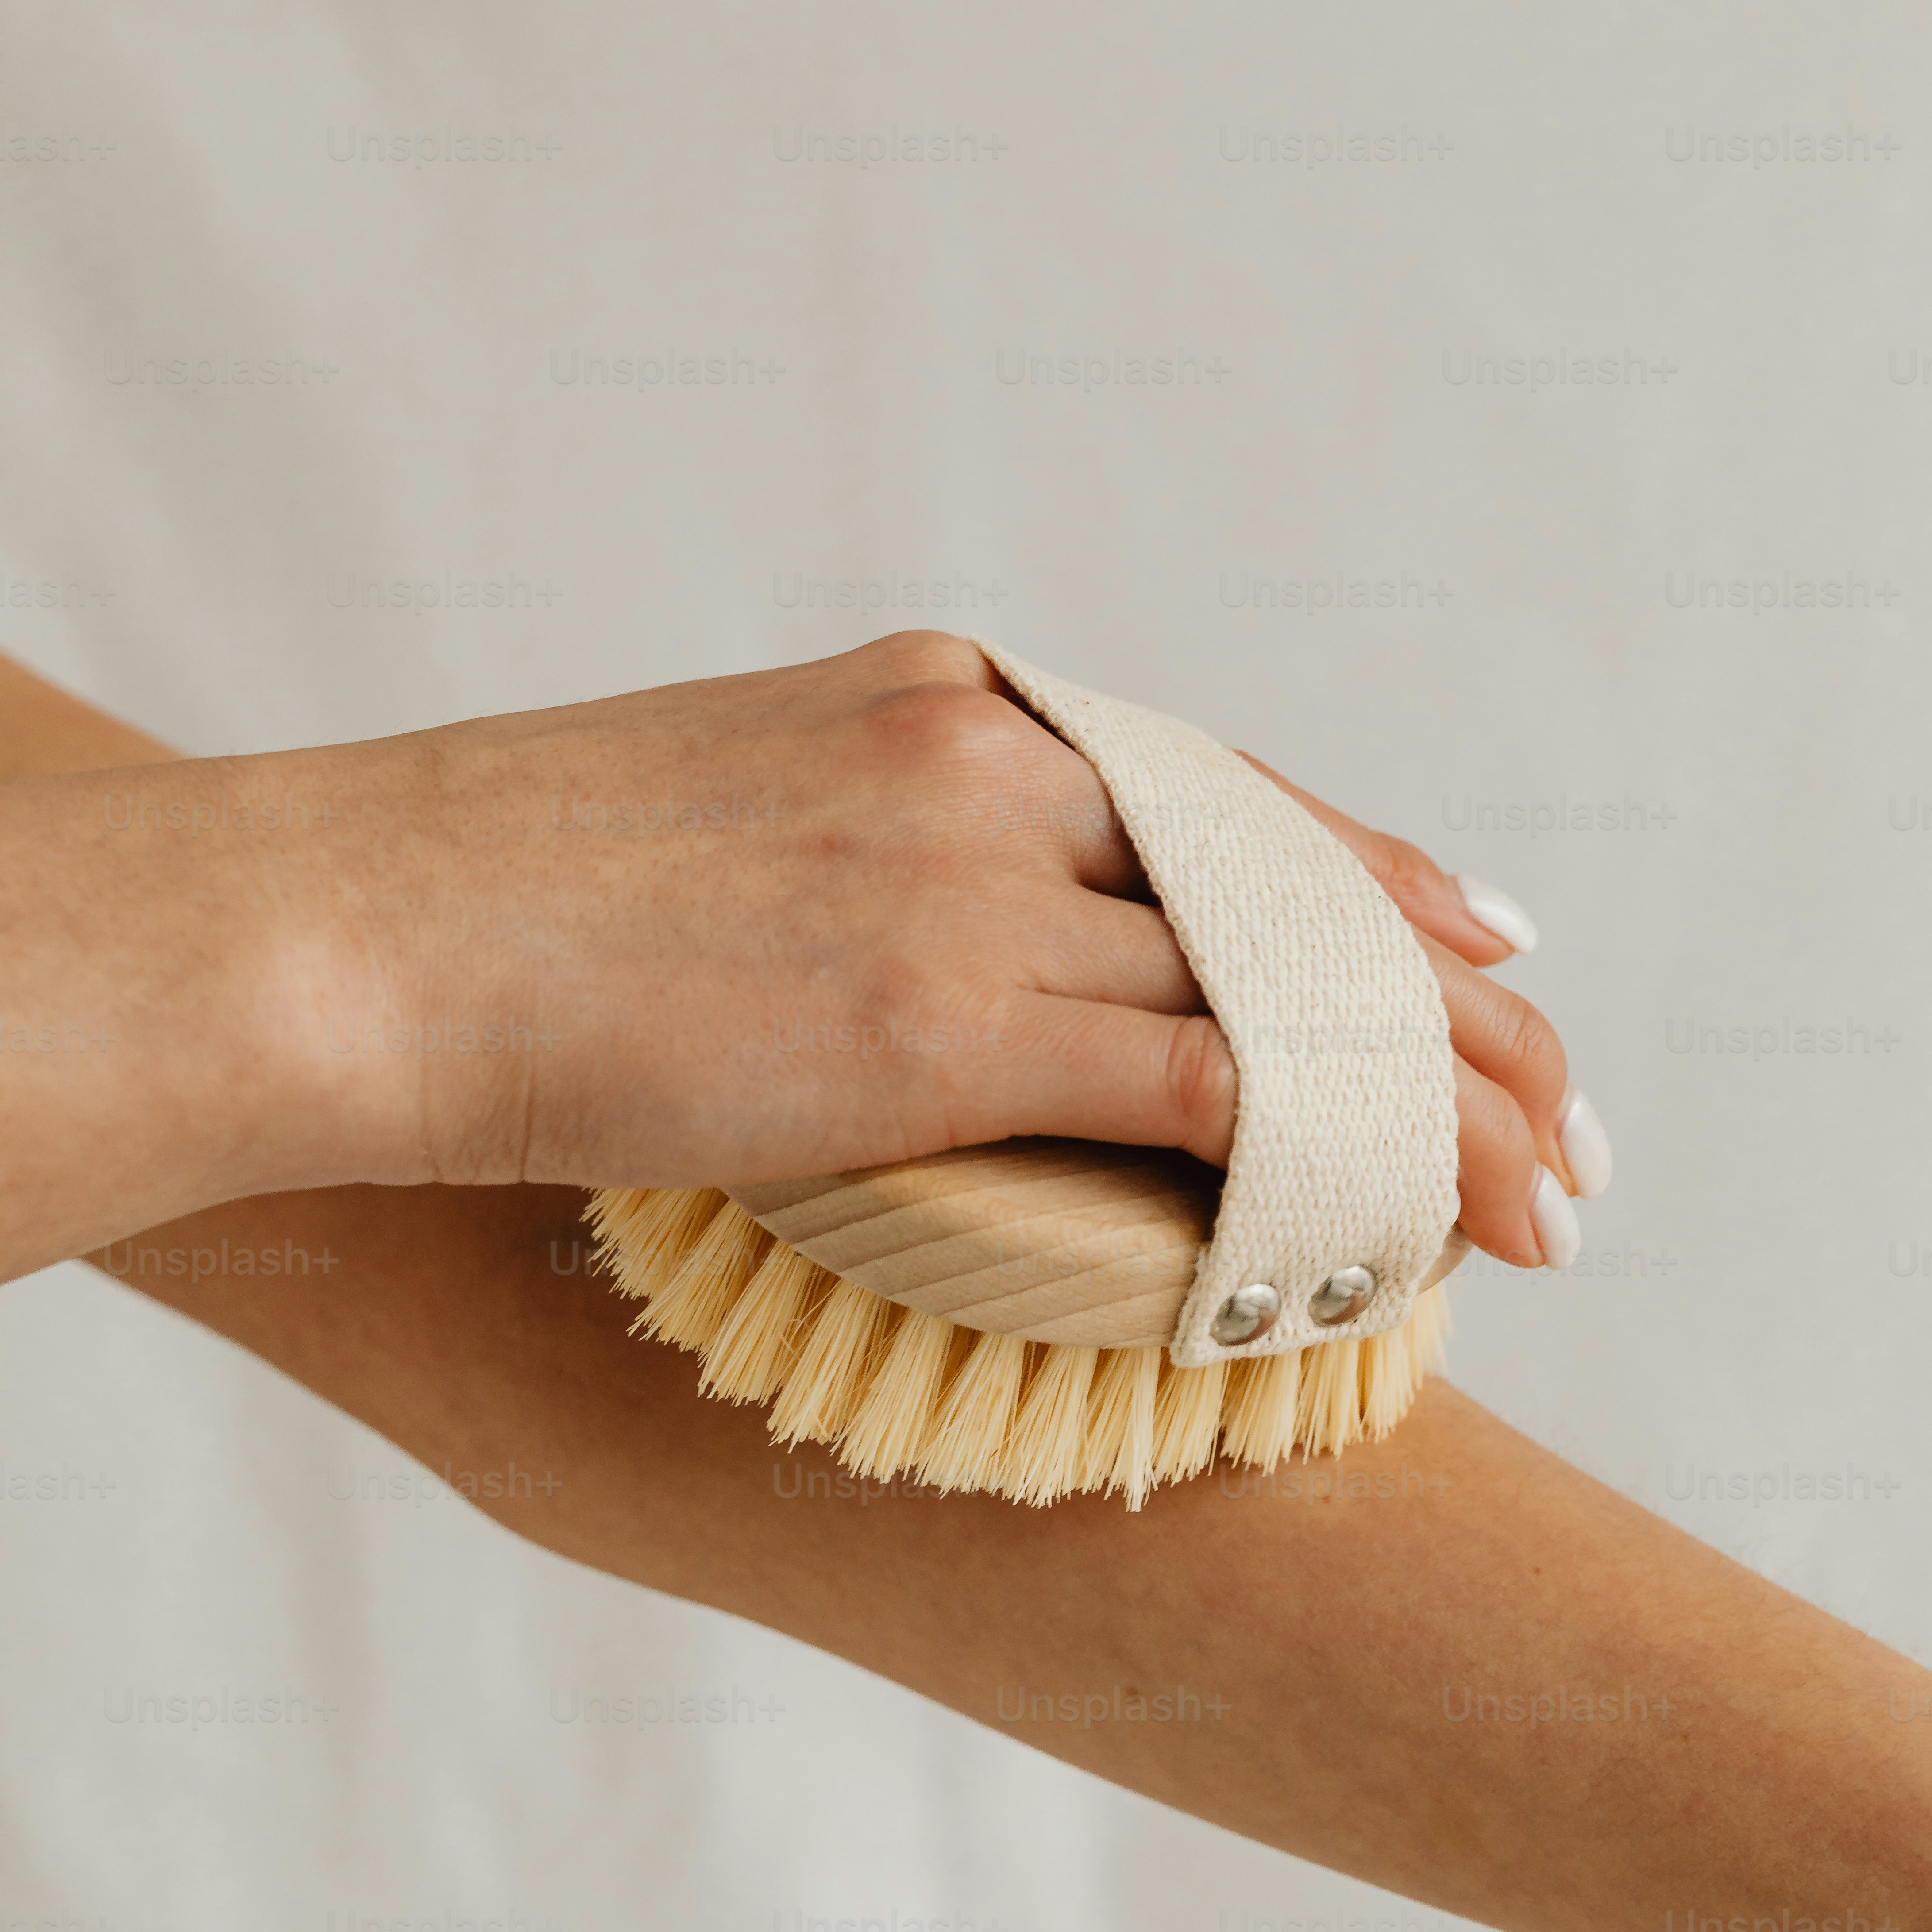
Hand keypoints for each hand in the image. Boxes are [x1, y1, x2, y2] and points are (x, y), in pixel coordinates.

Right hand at [0, 631, 1599, 1278]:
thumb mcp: (724, 825)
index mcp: (943, 703)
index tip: (1485, 935)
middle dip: (1459, 1000)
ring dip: (1440, 1101)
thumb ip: (867, 853)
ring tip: (1551, 1201)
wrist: (361, 926)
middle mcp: (992, 762)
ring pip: (1288, 982)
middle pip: (1298, 876)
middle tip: (1570, 1105)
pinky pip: (1206, 1080)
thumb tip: (908, 949)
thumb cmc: (500, 899)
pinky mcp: (942, 1012)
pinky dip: (1328, 1155)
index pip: (1223, 789)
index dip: (1374, 873)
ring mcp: (973, 879)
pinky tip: (1418, 1227)